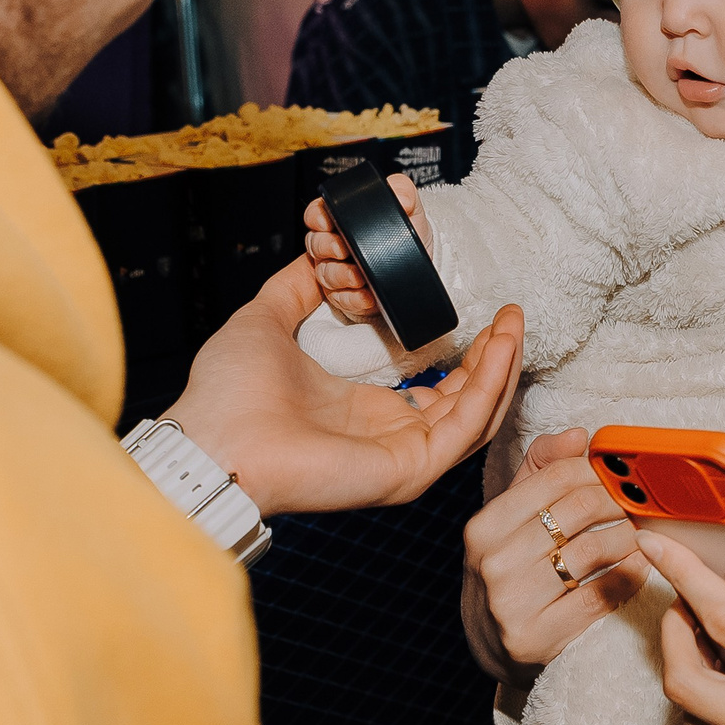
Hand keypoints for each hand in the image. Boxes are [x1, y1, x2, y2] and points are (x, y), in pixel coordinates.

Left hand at [169, 255, 519, 514]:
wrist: (211, 438)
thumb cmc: (227, 397)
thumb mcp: (266, 320)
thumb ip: (294, 288)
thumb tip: (315, 256)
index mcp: (363, 412)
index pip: (435, 391)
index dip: (465, 355)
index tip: (481, 317)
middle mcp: (390, 439)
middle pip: (467, 404)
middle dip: (494, 358)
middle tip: (509, 316)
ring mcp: (403, 457)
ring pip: (476, 415)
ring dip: (501, 366)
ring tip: (512, 323)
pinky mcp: (409, 468)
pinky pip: (466, 425)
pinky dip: (489, 383)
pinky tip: (497, 344)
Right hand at [304, 174, 432, 319]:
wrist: (418, 269)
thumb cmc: (407, 236)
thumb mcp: (409, 210)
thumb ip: (403, 193)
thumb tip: (402, 199)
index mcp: (342, 220)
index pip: (316, 214)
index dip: (317, 217)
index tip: (326, 222)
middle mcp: (333, 244)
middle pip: (315, 243)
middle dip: (327, 246)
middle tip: (343, 249)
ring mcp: (336, 270)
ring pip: (325, 272)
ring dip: (341, 275)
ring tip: (359, 276)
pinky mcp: (344, 295)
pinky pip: (341, 298)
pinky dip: (354, 298)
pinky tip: (367, 295)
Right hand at [459, 429, 650, 685]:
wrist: (493, 645)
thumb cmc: (511, 570)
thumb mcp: (512, 517)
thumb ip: (541, 469)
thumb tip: (578, 436)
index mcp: (485, 525)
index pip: (557, 476)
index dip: (596, 472)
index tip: (614, 479)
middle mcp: (493, 562)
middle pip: (580, 508)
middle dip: (618, 502)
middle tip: (636, 506)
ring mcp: (513, 603)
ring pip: (595, 550)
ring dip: (629, 539)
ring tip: (638, 536)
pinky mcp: (538, 637)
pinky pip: (602, 595)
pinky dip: (630, 577)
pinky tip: (637, 569)